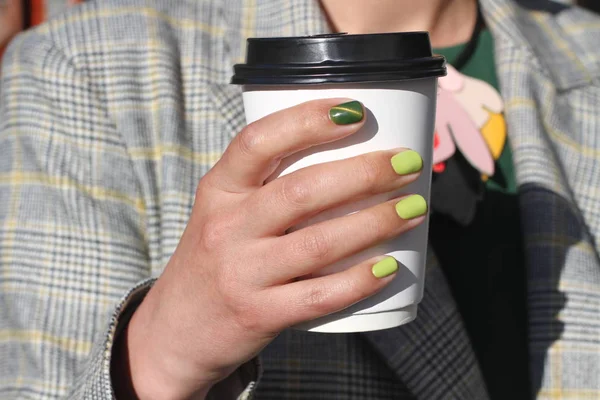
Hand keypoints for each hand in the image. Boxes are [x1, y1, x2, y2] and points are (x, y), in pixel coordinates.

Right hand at [115, 99, 426, 398]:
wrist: (174, 331)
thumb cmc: (213, 260)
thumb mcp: (222, 213)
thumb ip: (266, 189)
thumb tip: (348, 164)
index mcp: (218, 191)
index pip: (258, 142)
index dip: (308, 120)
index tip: (356, 111)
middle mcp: (226, 227)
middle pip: (302, 191)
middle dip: (365, 173)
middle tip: (408, 163)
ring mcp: (242, 273)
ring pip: (319, 243)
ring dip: (375, 222)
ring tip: (413, 209)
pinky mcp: (258, 314)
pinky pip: (319, 296)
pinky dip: (360, 280)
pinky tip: (391, 266)